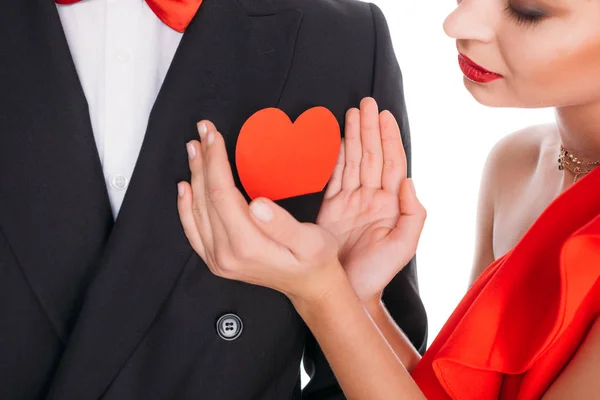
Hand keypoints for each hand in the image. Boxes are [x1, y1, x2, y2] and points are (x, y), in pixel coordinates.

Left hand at [177, 120, 344, 304]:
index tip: (215, 135)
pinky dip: (186, 206)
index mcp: (247, 245)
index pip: (222, 194)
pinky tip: (185, 187)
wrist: (309, 286)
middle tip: (202, 130)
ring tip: (195, 149)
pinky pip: (193, 230)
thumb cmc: (314, 259)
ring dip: (194, 176)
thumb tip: (257, 204)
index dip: (216, 161)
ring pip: (197, 210)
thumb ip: (282, 225)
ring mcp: (218, 259)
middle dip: (203, 161)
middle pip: (206, 198)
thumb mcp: (311, 241)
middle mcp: (225, 254)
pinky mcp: (216, 260)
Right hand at [317, 98, 425, 304]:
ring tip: (353, 112)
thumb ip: (413, 213)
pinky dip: (337, 155)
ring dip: (354, 135)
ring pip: (354, 160)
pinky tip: (338, 139)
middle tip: (367, 103)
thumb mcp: (404, 246)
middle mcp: (372, 198)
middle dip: (370, 128)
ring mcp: (352, 201)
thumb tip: (408, 180)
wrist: (348, 290)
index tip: (384, 116)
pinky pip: (335, 175)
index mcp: (390, 204)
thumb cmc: (377, 272)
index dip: (389, 138)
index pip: (391, 162)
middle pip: (372, 155)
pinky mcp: (332, 207)